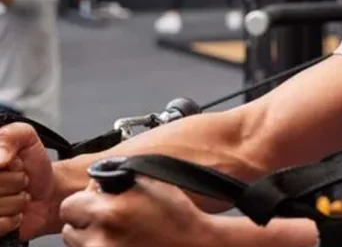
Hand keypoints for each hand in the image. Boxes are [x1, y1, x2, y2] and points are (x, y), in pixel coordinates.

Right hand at [0, 123, 54, 240]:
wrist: (48, 192)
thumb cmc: (32, 165)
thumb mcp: (25, 137)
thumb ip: (10, 136)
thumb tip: (0, 158)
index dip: (5, 165)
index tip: (11, 163)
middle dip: (14, 182)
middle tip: (19, 180)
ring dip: (15, 202)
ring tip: (18, 195)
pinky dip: (12, 220)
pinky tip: (16, 213)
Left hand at [61, 177, 214, 246]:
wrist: (194, 244)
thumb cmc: (178, 215)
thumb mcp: (151, 182)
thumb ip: (119, 178)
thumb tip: (98, 178)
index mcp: (110, 213)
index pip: (69, 205)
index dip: (84, 199)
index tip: (95, 199)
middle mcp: (101, 241)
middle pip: (69, 229)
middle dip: (85, 220)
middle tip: (108, 216)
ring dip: (91, 238)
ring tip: (118, 231)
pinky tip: (123, 242)